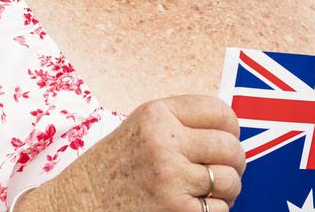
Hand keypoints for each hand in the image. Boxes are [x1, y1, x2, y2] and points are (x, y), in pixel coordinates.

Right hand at [21, 95, 243, 210]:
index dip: (231, 129)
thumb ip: (179, 124)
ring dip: (226, 190)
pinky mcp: (178, 210)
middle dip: (234, 163)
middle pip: (231, 147)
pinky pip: (219, 209)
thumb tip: (229, 132)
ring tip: (207, 192)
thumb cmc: (113, 168)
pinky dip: (214, 211)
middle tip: (223, 171)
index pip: (220, 112)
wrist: (79, 204)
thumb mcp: (140, 130)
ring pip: (229, 180)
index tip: (226, 140)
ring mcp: (172, 177)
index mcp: (157, 114)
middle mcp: (165, 141)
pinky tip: (193, 207)